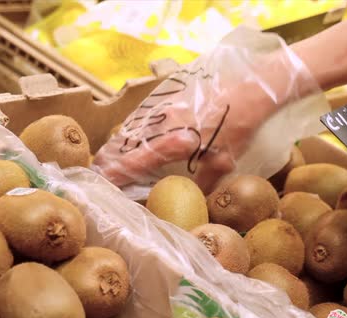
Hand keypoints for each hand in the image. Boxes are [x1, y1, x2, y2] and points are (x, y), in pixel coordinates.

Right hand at [92, 71, 275, 193]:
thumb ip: (203, 183)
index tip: (101, 185)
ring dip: (115, 146)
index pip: (132, 161)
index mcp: (170, 140)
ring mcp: (161, 106)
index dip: (114, 175)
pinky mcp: (166, 97)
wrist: (249, 88)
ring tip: (105, 161)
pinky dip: (128, 131)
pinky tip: (128, 138)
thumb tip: (191, 201)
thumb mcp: (222, 163)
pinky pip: (139, 116)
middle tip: (97, 176)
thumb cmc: (239, 128)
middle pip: (122, 143)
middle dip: (107, 161)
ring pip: (128, 128)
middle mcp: (159, 122)